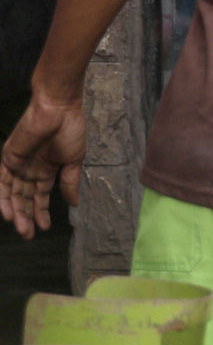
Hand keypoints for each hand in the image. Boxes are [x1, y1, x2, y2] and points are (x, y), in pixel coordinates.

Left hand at [0, 91, 84, 240]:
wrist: (58, 109)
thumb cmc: (70, 130)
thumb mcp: (74, 159)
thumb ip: (70, 182)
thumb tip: (74, 204)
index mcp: (47, 169)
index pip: (40, 196)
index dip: (41, 212)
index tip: (43, 228)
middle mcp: (30, 170)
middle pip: (24, 198)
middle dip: (26, 217)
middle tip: (28, 235)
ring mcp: (17, 165)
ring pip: (12, 194)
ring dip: (15, 211)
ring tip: (20, 227)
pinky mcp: (7, 159)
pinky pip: (1, 182)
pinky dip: (3, 198)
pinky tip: (8, 212)